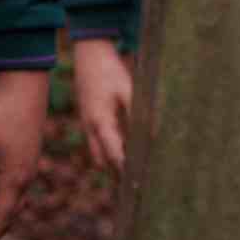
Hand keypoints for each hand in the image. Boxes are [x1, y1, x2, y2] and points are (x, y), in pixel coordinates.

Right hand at [71, 38, 133, 171]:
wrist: (89, 55)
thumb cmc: (110, 71)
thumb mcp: (130, 90)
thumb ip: (140, 114)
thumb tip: (152, 135)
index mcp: (100, 122)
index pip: (113, 154)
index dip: (125, 170)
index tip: (137, 184)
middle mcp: (90, 126)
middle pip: (102, 159)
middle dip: (116, 171)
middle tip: (136, 182)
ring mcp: (87, 123)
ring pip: (97, 151)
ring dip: (112, 160)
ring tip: (133, 168)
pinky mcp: (89, 117)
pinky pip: (97, 141)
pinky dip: (109, 147)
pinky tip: (126, 147)